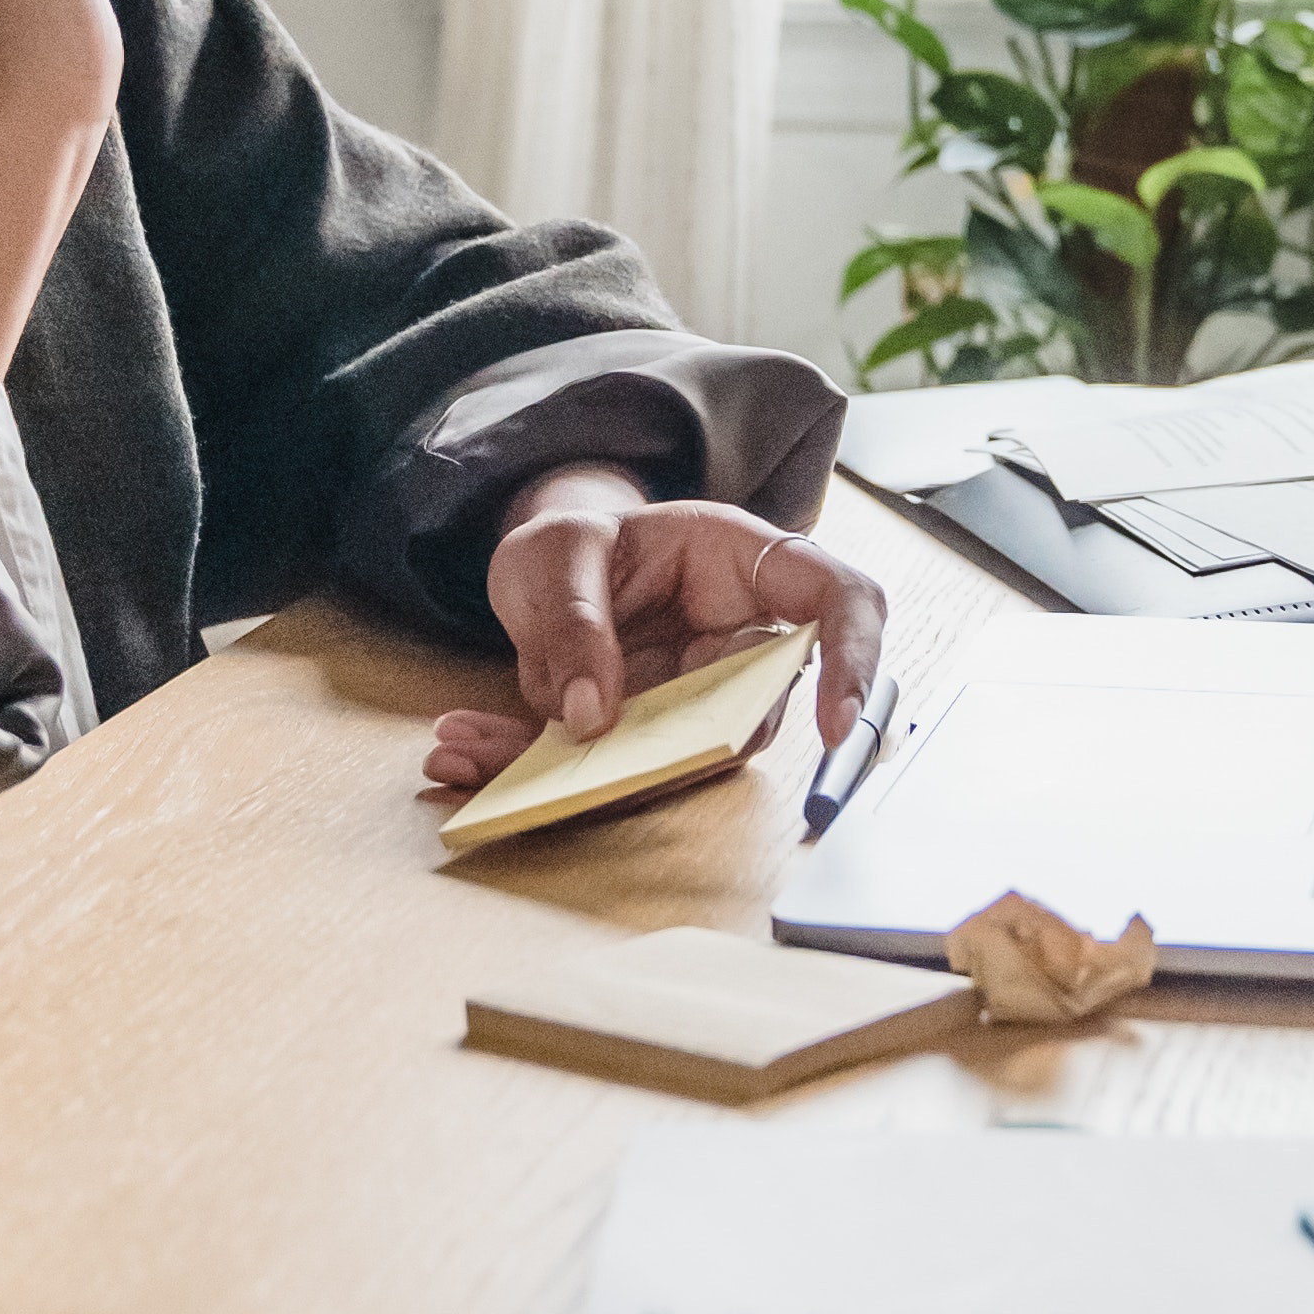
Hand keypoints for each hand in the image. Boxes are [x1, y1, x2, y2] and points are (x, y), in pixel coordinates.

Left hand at [422, 473, 886, 793]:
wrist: (545, 566)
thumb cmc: (576, 539)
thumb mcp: (560, 549)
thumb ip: (577, 619)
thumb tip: (592, 716)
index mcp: (743, 561)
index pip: (836, 600)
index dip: (855, 659)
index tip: (835, 726)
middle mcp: (733, 640)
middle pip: (755, 711)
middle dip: (675, 752)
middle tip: (582, 758)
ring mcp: (693, 698)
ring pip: (669, 760)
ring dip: (573, 773)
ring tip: (463, 747)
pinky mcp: (643, 741)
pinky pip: (604, 775)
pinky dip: (524, 773)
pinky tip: (459, 750)